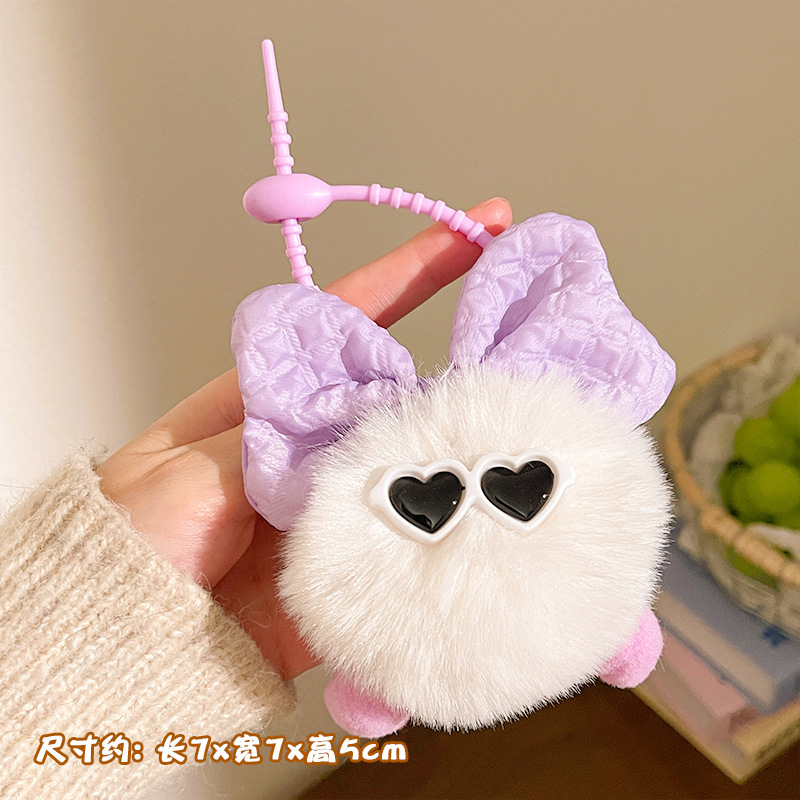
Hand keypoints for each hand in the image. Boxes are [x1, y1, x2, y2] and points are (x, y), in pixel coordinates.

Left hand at [97, 198, 511, 680]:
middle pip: (394, 385)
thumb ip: (276, 433)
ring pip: (411, 454)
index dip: (408, 274)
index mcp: (263, 401)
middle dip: (457, 354)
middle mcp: (310, 440)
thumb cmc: (129, 548)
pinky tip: (488, 507)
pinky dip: (445, 519)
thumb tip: (363, 410)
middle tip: (523, 334)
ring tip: (520, 417)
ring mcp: (337, 496)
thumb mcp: (189, 471)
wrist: (126, 652)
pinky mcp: (355, 557)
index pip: (345, 319)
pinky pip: (407, 531)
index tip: (470, 234)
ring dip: (459, 438)